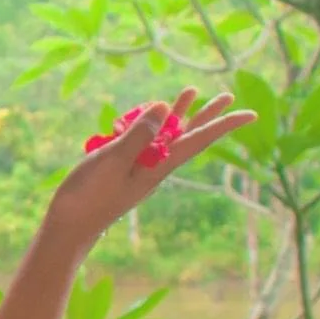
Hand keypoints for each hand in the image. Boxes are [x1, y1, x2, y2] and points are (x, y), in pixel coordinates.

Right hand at [45, 87, 256, 243]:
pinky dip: (151, 124)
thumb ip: (139, 135)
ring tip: (191, 92)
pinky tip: (147, 115)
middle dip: (208, 115)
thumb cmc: (90, 196)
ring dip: (180, 114)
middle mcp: (156, 165)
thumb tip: (163, 107)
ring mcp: (140, 167)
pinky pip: (146, 141)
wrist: (70, 226)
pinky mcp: (125, 168)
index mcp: (159, 165)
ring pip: (167, 136)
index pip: (199, 139)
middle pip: (189, 135)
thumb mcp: (113, 161)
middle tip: (227, 96)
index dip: (224, 125)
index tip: (249, 114)